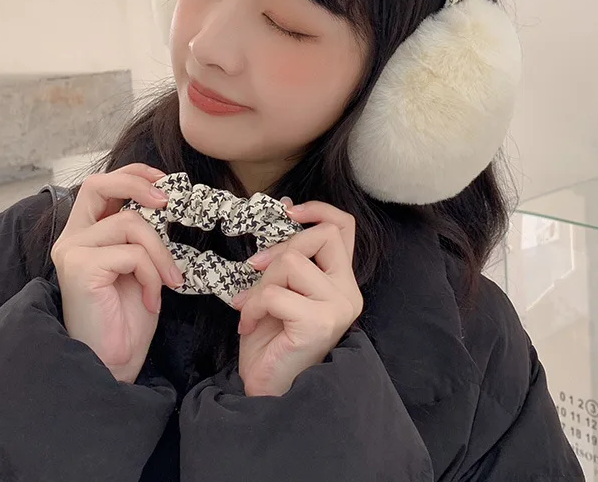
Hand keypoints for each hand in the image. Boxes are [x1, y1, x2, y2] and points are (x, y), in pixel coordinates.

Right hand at [50, 164, 184, 383]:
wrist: (114, 363)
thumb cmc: (129, 316)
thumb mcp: (141, 263)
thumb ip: (141, 232)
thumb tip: (164, 199)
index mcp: (85, 233)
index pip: (101, 186)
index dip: (133, 175)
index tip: (164, 182)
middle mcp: (72, 239)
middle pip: (98, 185)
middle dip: (138, 184)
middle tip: (168, 202)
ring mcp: (72, 252)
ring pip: (131, 224)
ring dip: (161, 253)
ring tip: (168, 282)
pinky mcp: (80, 268)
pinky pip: (132, 254)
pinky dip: (152, 274)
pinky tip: (150, 300)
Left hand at [231, 200, 363, 396]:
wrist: (267, 389)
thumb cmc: (272, 339)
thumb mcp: (282, 287)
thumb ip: (289, 257)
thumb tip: (284, 209)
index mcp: (341, 280)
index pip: (345, 226)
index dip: (318, 210)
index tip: (288, 211)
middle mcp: (348, 292)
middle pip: (321, 236)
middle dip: (279, 248)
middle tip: (254, 270)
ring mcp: (337, 307)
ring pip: (292, 262)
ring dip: (261, 282)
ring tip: (252, 308)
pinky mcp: (318, 323)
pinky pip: (275, 293)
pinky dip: (253, 305)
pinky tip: (249, 325)